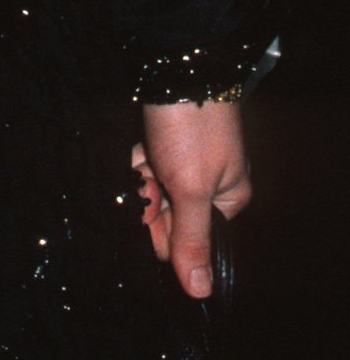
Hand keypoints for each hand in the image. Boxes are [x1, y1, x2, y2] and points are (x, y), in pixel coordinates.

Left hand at [132, 100, 252, 299]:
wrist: (176, 67)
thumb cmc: (192, 129)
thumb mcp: (193, 188)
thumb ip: (193, 239)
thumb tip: (200, 291)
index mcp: (226, 201)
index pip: (186, 239)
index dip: (161, 228)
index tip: (154, 202)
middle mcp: (206, 185)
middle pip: (163, 215)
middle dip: (147, 197)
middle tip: (149, 173)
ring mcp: (182, 163)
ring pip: (147, 190)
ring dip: (137, 175)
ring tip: (146, 153)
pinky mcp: (161, 143)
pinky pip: (140, 166)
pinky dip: (133, 159)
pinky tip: (137, 146)